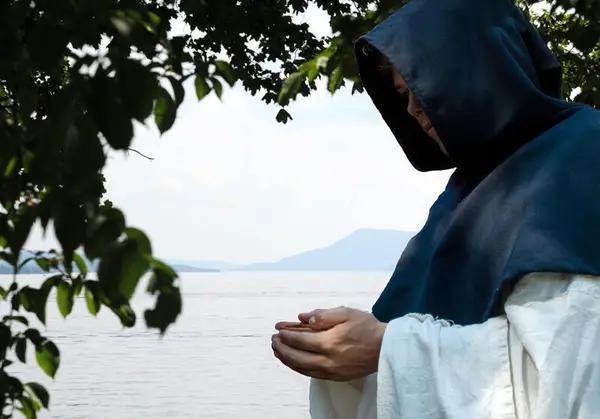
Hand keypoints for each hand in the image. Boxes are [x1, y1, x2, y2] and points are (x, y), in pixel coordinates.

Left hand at [272, 307, 386, 381]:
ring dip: (287, 359)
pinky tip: (294, 361)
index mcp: (328, 342)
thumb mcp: (345, 313)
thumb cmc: (366, 327)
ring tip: (278, 351)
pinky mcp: (335, 377)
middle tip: (274, 341)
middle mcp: (327, 360)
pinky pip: (311, 374)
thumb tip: (303, 318)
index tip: (278, 329)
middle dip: (282, 349)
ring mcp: (331, 371)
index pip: (299, 340)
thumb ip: (322, 315)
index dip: (286, 335)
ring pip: (301, 368)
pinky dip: (298, 367)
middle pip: (296, 357)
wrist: (385, 348)